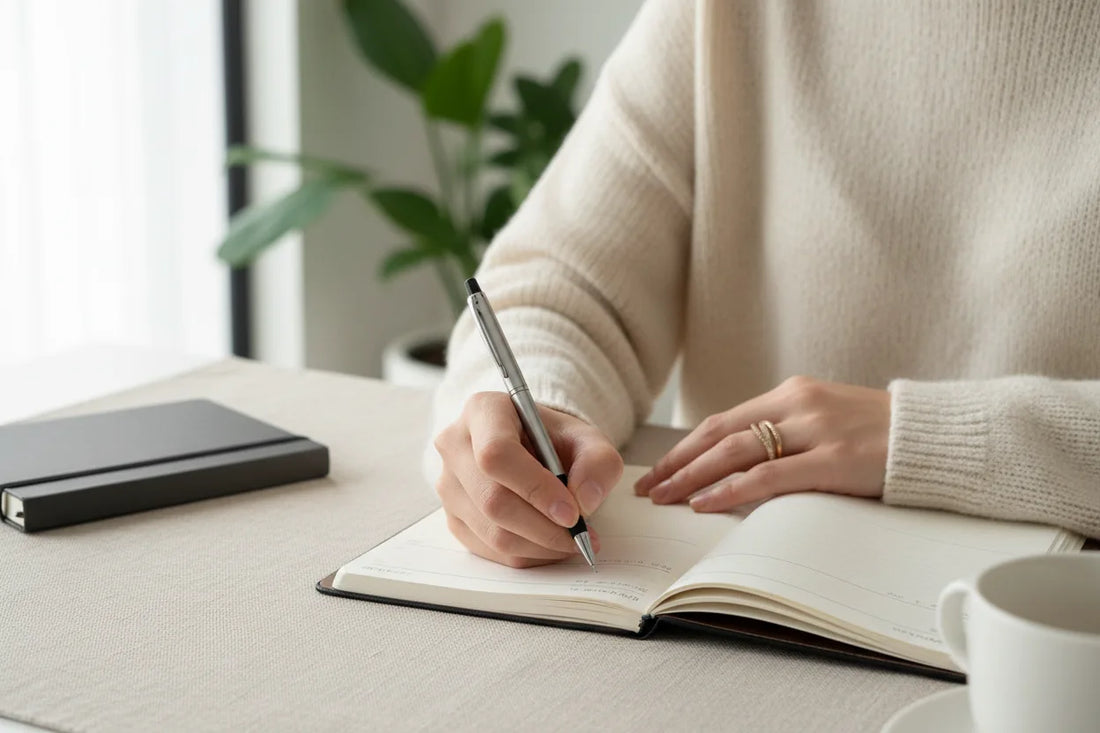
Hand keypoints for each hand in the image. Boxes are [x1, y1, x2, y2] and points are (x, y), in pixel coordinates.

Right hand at [433, 392, 622, 567]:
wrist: (534, 450)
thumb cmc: (556, 441)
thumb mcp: (588, 439)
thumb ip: (598, 462)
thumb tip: (584, 501)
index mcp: (483, 411)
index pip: (496, 454)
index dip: (535, 488)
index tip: (572, 512)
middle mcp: (455, 445)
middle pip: (492, 499)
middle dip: (543, 527)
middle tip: (581, 535)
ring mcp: (448, 484)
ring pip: (492, 532)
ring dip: (540, 546)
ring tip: (573, 541)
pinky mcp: (453, 517)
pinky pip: (489, 550)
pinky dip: (528, 555)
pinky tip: (550, 544)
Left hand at [634, 376, 889, 511]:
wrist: (938, 437)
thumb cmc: (882, 436)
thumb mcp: (828, 423)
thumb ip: (787, 437)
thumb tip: (739, 469)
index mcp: (792, 394)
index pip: (723, 421)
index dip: (685, 447)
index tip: (658, 469)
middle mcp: (798, 404)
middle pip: (719, 433)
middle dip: (677, 462)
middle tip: (648, 488)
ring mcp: (816, 429)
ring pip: (736, 451)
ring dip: (692, 476)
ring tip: (665, 498)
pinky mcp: (834, 458)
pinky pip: (769, 475)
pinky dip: (731, 489)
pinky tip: (704, 503)